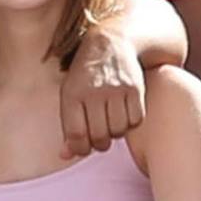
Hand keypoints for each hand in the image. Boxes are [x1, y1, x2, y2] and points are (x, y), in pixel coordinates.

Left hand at [60, 38, 147, 156]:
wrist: (111, 44)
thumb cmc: (85, 77)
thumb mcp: (70, 95)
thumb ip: (68, 126)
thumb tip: (64, 156)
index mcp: (72, 95)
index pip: (76, 135)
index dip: (80, 149)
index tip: (84, 148)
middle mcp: (93, 92)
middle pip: (99, 136)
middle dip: (100, 143)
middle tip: (100, 137)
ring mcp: (115, 90)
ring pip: (119, 130)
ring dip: (116, 132)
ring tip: (111, 122)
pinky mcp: (135, 88)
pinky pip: (136, 119)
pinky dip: (132, 122)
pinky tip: (125, 114)